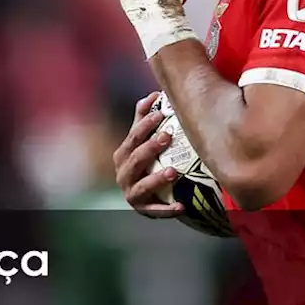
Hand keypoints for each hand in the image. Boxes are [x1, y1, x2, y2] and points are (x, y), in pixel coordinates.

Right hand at [113, 91, 182, 217]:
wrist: (148, 195)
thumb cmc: (147, 161)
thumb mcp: (143, 140)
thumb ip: (144, 118)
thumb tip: (154, 94)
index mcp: (123, 155)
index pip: (132, 137)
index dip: (145, 124)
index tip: (161, 114)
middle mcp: (123, 174)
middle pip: (135, 159)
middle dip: (150, 147)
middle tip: (167, 136)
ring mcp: (132, 193)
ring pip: (142, 186)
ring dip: (157, 179)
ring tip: (173, 171)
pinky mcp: (144, 210)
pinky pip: (156, 210)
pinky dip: (167, 209)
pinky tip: (182, 206)